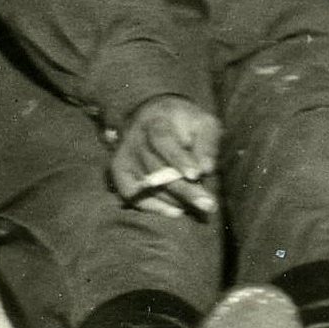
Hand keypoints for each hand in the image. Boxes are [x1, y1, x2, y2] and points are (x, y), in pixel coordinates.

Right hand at [106, 94, 221, 217]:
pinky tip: (177, 210)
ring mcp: (124, 157)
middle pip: (156, 168)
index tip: (197, 175)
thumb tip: (207, 169)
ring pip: (146, 185)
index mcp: (155, 121)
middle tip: (208, 204)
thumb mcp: (203, 123)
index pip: (163, 141)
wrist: (155, 117)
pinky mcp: (120, 173)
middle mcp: (134, 139)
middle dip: (184, 189)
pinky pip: (133, 195)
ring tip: (200, 206)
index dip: (178, 159)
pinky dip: (155, 206)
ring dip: (174, 199)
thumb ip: (207, 143)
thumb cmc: (186, 123)